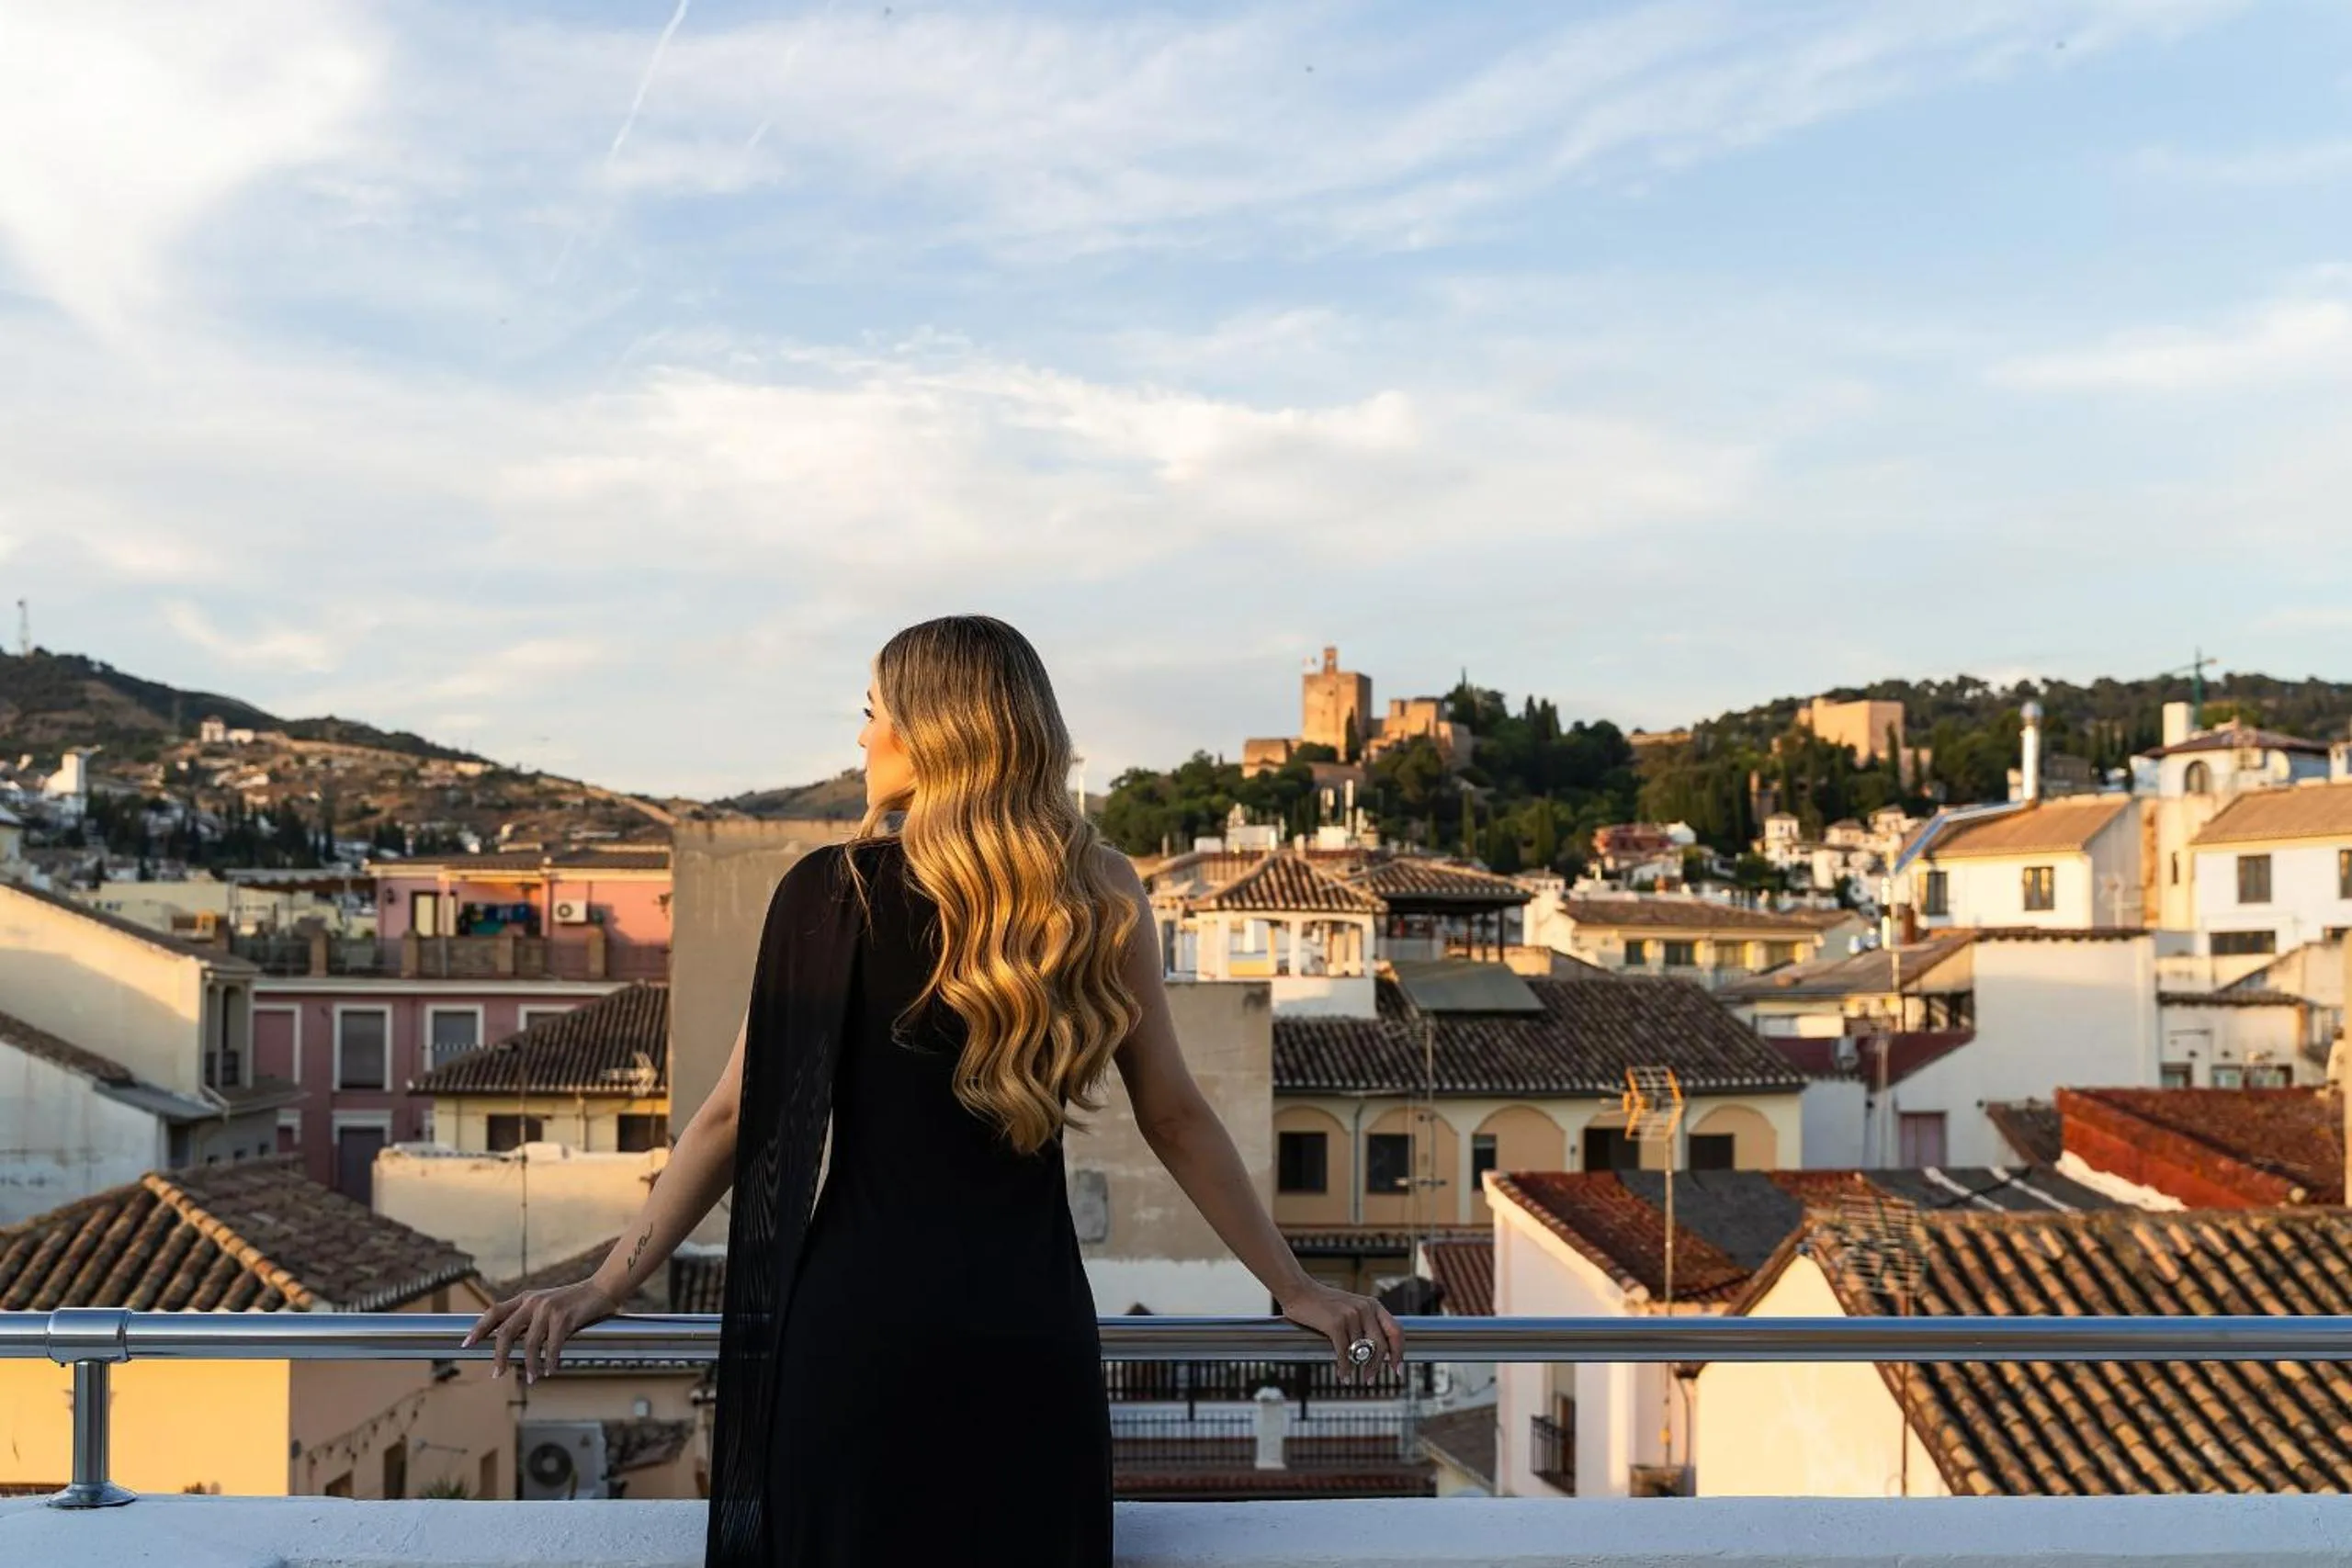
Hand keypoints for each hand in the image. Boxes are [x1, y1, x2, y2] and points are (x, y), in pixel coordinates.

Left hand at [460, 1280, 620, 1384]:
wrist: (603, 1287)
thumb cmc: (576, 1300)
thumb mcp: (547, 1303)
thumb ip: (530, 1317)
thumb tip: (513, 1340)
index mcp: (526, 1298)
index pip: (494, 1312)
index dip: (478, 1328)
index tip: (467, 1344)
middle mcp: (533, 1302)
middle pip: (506, 1331)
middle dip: (499, 1355)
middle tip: (497, 1374)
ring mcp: (548, 1309)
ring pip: (530, 1344)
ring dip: (530, 1364)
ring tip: (532, 1378)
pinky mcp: (564, 1317)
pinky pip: (552, 1346)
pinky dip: (550, 1361)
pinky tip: (551, 1370)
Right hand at [1278, 1280, 1404, 1384]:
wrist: (1299, 1291)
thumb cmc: (1323, 1303)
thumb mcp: (1352, 1307)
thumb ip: (1366, 1324)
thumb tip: (1380, 1352)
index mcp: (1373, 1305)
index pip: (1396, 1331)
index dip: (1399, 1352)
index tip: (1397, 1369)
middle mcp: (1365, 1308)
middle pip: (1381, 1345)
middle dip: (1377, 1366)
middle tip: (1370, 1379)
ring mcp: (1351, 1315)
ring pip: (1361, 1351)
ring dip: (1357, 1368)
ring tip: (1353, 1375)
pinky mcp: (1336, 1323)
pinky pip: (1344, 1353)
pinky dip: (1344, 1368)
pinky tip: (1343, 1375)